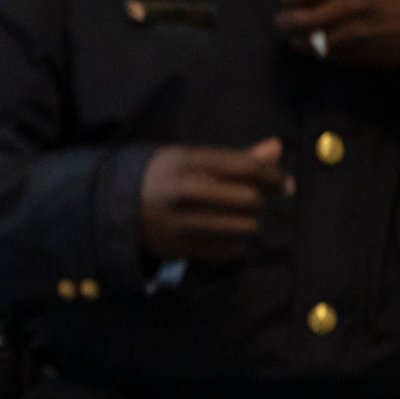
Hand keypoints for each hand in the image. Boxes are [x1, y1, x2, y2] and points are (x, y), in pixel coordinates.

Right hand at [139, 138, 289, 263]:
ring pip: (245, 227)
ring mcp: (182, 222)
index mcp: (186, 162)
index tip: (284, 183)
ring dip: (250, 223)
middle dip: (260, 201)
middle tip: (257, 201)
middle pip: (250, 199)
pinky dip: (236, 243)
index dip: (274, 176)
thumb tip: (276, 148)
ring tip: (241, 218)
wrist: (115, 209)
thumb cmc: (161, 178)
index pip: (247, 168)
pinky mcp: (182, 248)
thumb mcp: (190, 159)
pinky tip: (225, 234)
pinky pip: (230, 250)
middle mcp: (185, 191)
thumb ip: (235, 157)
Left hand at [275, 0, 399, 68]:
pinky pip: (323, 57)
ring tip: (295, 31)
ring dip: (294, 37)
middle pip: (299, 20)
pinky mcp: (359, 56)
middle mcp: (352, 9)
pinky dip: (313, 50)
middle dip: (283, 19)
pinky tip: (314, 41)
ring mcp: (356, 36)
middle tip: (283, 17)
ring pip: (307, 42)